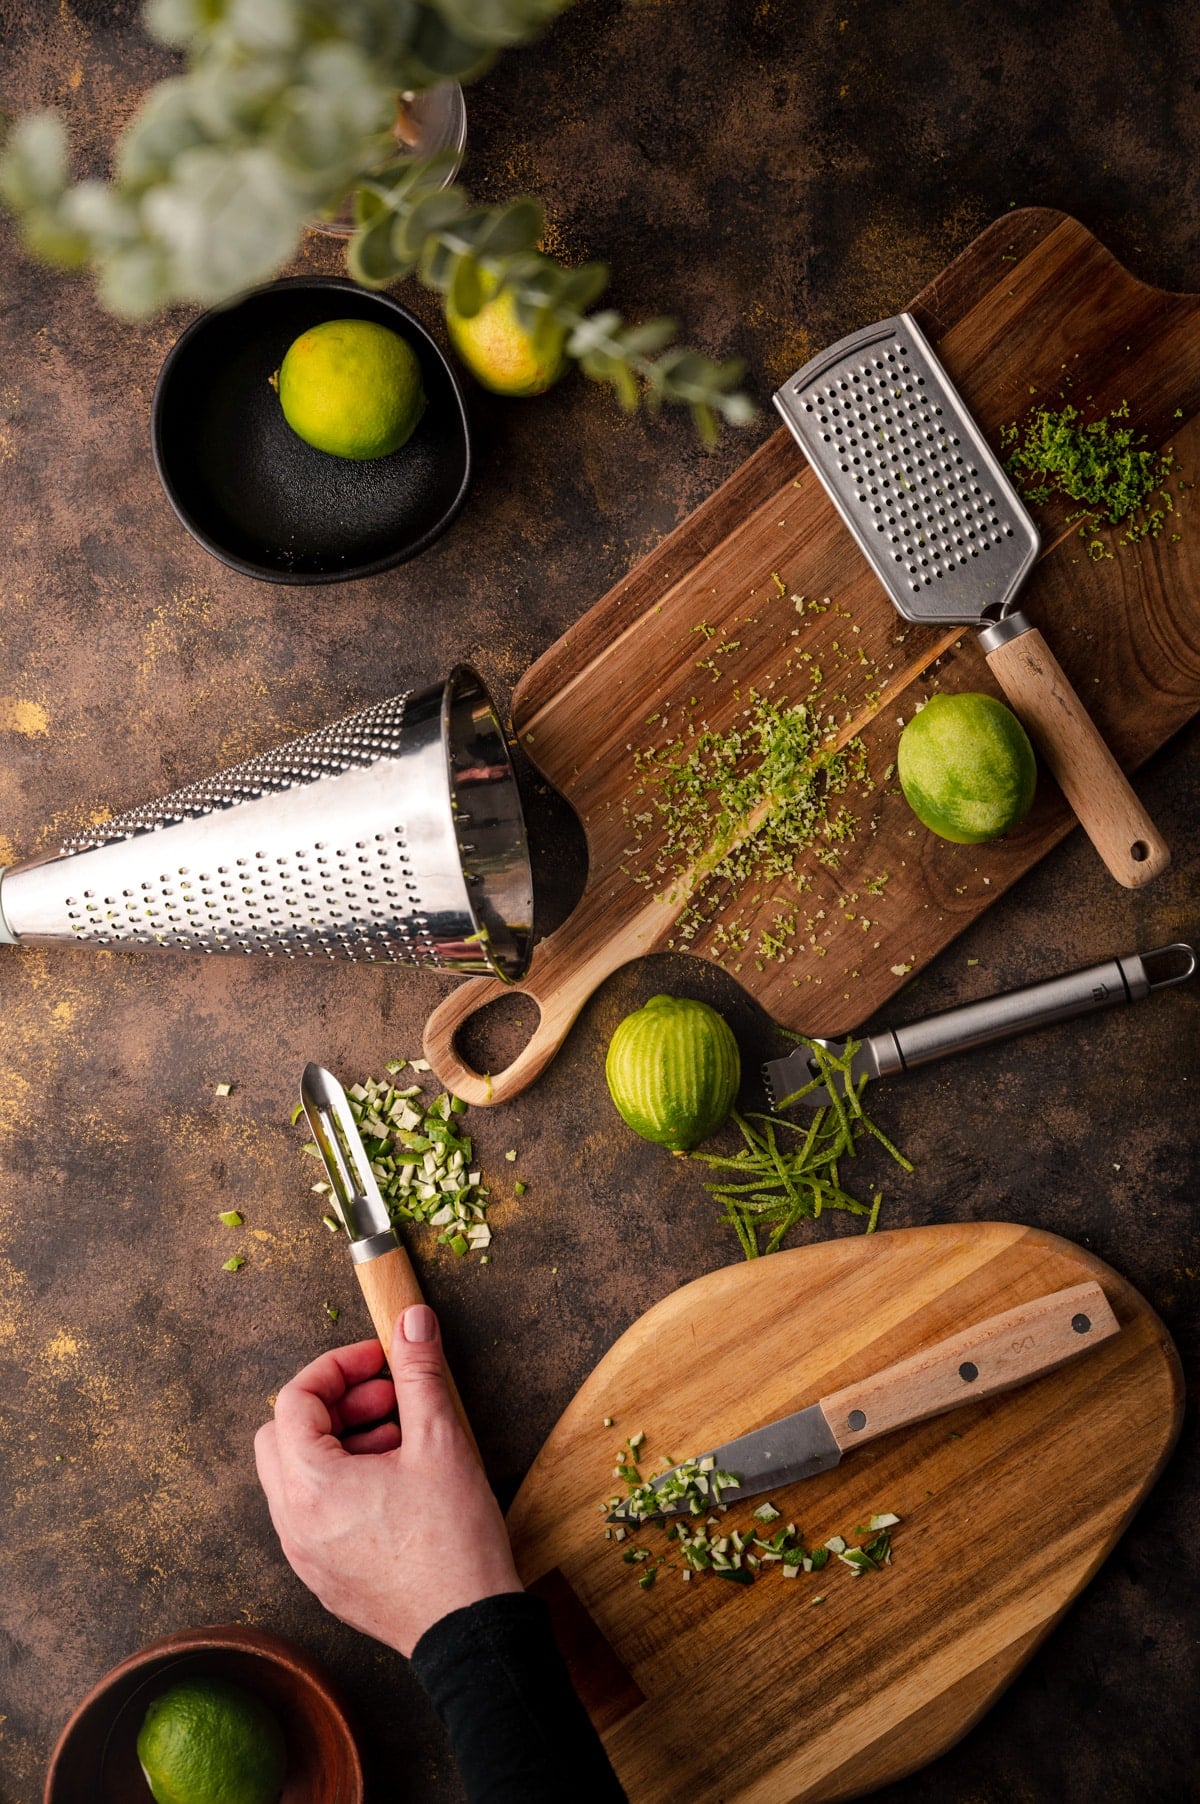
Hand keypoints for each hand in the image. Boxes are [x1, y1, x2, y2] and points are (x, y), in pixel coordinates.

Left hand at [254, 1304, 521, 1656]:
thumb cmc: (453, 1541)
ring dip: (339, 1443)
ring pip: (296, 1477)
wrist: (468, 1632)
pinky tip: (396, 1484)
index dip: (337, 1366)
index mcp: (309, 1485)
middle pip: (282, 1435)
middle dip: (333, 1404)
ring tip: (399, 1441)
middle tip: (385, 1400)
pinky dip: (341, 1484)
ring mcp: (304, 1556)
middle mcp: (292, 1523)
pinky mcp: (324, 1579)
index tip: (379, 1360)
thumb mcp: (440, 1440)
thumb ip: (418, 1372)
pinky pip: (312, 1514)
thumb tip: (411, 1321)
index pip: (294, 1399)